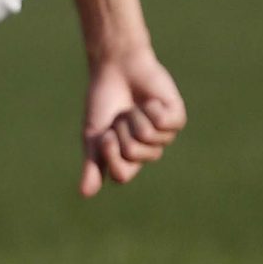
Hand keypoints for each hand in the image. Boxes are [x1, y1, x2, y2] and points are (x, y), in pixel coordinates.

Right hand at [79, 47, 185, 197]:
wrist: (115, 68)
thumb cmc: (104, 101)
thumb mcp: (93, 135)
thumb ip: (92, 164)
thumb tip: (85, 195)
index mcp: (128, 157)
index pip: (122, 175)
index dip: (110, 155)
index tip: (104, 136)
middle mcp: (148, 149)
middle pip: (134, 155)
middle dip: (121, 130)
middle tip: (121, 115)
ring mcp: (164, 135)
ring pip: (149, 138)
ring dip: (134, 117)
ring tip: (134, 105)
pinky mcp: (176, 118)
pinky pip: (164, 124)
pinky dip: (150, 109)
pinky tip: (150, 100)